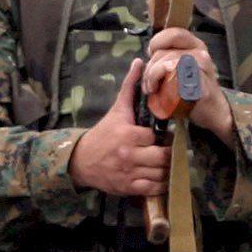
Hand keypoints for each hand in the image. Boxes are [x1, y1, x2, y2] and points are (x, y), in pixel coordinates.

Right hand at [69, 61, 167, 196]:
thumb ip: (129, 86)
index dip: (164, 137)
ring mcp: (129, 173)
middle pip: (163, 157)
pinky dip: (161, 185)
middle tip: (169, 150)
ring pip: (160, 173)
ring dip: (168, 170)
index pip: (156, 136)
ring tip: (168, 163)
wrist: (81, 160)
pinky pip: (153, 188)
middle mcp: (129, 155)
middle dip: (169, 154)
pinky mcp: (128, 187)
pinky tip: (161, 177)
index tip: (166, 136)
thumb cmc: (103, 133)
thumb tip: (139, 62)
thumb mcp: (117, 110)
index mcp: (128, 134)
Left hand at [144, 26, 230, 139]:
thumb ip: (168, 57)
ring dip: (153, 77)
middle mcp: (200, 52)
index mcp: (194, 45)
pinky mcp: (200, 82)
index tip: (151, 56)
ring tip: (153, 89)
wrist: (213, 110)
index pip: (172, 33)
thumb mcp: (180, 67)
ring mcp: (202, 66)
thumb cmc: (193, 89)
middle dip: (150, 68)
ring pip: (167, 63)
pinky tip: (162, 93)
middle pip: (164, 51)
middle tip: (149, 83)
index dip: (156, 43)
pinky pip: (177, 77)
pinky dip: (164, 85)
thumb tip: (145, 57)